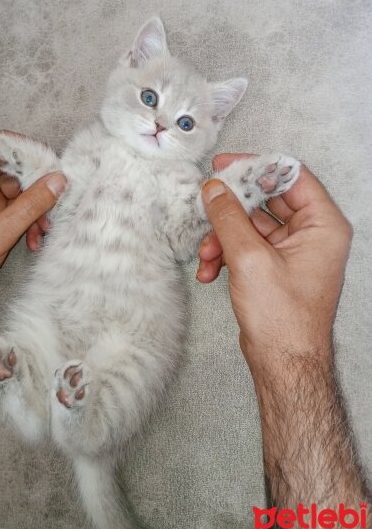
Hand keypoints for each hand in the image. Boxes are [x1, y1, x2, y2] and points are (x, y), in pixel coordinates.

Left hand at [0, 147, 66, 312]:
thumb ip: (30, 206)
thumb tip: (56, 181)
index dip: (24, 152)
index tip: (50, 163)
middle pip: (11, 169)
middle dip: (35, 188)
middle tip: (56, 200)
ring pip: (18, 190)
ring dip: (35, 210)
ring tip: (43, 230)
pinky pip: (17, 208)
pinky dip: (28, 222)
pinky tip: (34, 239)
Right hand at [197, 154, 351, 367]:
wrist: (282, 363)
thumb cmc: (283, 320)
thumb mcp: (249, 258)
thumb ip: (228, 217)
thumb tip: (215, 189)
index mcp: (322, 225)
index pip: (290, 176)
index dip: (256, 166)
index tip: (226, 165)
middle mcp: (312, 235)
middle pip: (267, 200)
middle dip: (232, 208)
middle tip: (208, 201)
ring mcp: (292, 251)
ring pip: (251, 225)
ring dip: (223, 237)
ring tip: (206, 254)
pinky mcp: (274, 267)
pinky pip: (247, 246)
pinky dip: (226, 254)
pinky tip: (209, 271)